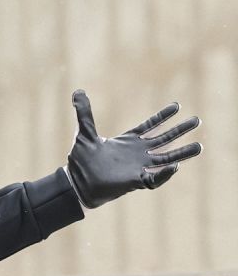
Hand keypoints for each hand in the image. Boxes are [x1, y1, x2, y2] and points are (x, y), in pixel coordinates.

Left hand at [66, 90, 201, 208]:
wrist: (76, 184)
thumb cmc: (81, 161)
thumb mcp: (84, 133)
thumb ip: (84, 113)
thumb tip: (77, 92)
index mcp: (127, 142)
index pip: (150, 127)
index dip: (163, 116)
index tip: (177, 105)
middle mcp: (136, 153)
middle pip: (163, 140)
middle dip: (180, 131)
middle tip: (197, 120)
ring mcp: (137, 167)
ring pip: (166, 159)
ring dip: (182, 154)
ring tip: (199, 146)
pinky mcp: (135, 181)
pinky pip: (155, 178)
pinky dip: (164, 174)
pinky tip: (175, 167)